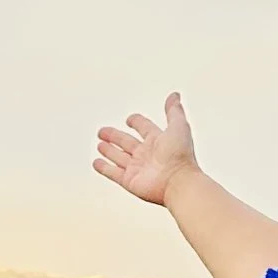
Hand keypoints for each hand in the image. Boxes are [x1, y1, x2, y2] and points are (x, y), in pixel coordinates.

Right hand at [93, 90, 196, 207]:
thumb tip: (175, 95)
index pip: (144, 128)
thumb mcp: (179, 126)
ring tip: (100, 144)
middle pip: (127, 142)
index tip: (130, 119)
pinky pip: (113, 173)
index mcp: (158, 141)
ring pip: (119, 157)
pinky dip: (104, 168)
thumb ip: (174, 111)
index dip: (137, 122)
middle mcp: (147, 154)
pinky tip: (96, 162)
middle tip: (102, 131)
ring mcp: (137, 168)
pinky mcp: (130, 181)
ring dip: (109, 151)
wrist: (178, 182)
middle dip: (114, 136)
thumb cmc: (181, 156)